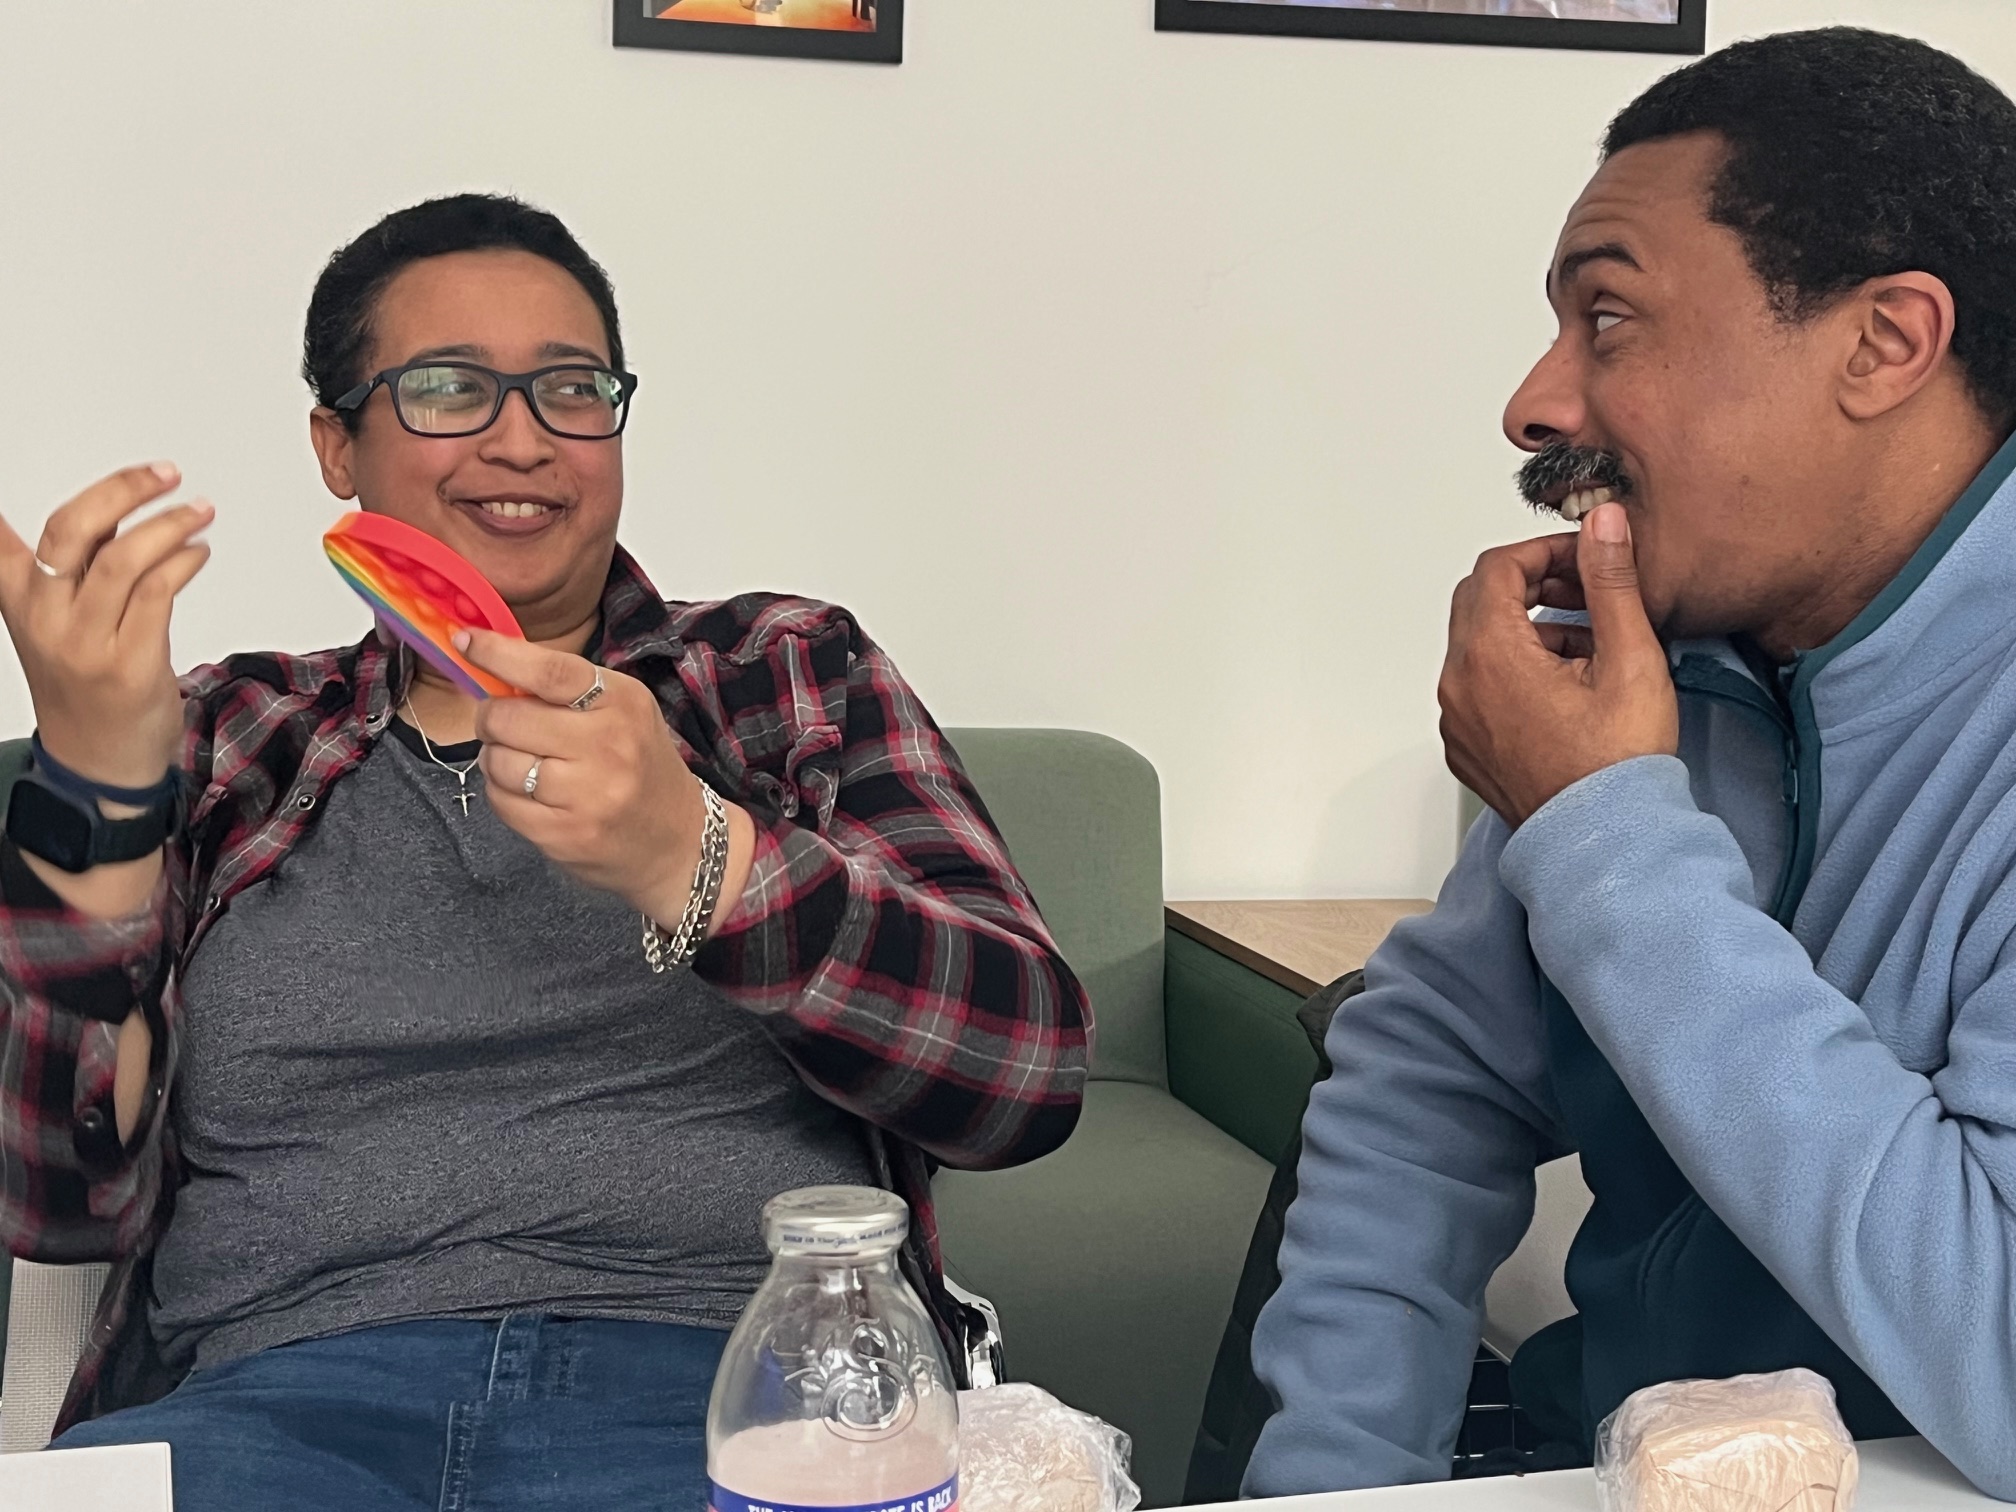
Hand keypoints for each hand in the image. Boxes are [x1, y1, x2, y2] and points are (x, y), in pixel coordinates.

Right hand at [0, 464, 213, 786]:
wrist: (99, 761)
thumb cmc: (85, 684)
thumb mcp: (54, 622)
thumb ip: (66, 567)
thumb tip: (97, 509)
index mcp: (19, 599)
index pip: (0, 539)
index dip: (0, 512)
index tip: (5, 476)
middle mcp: (46, 617)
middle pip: (74, 529)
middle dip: (124, 489)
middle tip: (165, 473)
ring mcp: (87, 642)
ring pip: (123, 557)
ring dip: (169, 524)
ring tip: (199, 511)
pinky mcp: (130, 663)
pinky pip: (156, 593)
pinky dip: (183, 561)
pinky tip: (198, 551)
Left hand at [461, 629, 741, 922]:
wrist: (678, 839)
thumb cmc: (639, 764)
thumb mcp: (622, 711)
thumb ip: (565, 689)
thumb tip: (490, 668)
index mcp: (623, 702)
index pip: (550, 672)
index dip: (499, 654)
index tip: (465, 641)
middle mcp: (609, 746)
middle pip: (509, 718)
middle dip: (491, 718)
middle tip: (502, 724)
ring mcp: (587, 795)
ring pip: (498, 762)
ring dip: (497, 759)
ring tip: (523, 764)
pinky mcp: (564, 834)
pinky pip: (501, 802)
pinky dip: (502, 794)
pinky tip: (530, 795)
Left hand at [1438, 502, 1677, 827]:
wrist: (1605, 842)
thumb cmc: (1617, 765)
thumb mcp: (1628, 658)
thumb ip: (1610, 581)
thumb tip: (1602, 524)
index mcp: (1488, 656)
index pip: (1497, 568)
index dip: (1543, 552)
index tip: (1583, 559)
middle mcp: (1459, 686)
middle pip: (1479, 601)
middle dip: (1531, 586)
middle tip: (1584, 595)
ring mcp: (1457, 721)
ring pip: (1478, 646)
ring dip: (1526, 631)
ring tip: (1590, 649)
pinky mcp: (1467, 749)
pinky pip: (1478, 688)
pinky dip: (1513, 671)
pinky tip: (1567, 689)